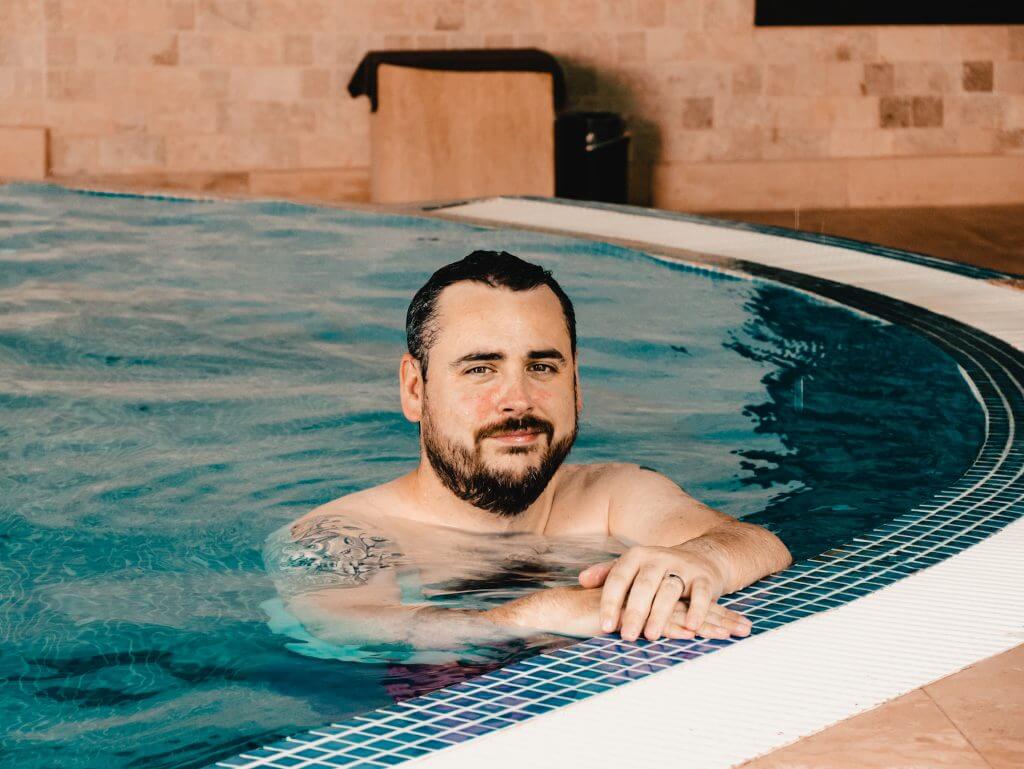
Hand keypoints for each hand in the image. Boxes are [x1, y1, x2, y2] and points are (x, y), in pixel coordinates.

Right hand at [485, 584, 749, 641]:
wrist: (561, 611)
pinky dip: (678, 628)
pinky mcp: (628, 613)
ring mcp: (639, 603)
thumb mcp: (624, 624)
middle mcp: (649, 596)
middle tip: (747, 627)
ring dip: (710, 623)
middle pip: (692, 607)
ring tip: (734, 632)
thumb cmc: (590, 620)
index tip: (735, 623)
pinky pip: (657, 621)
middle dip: (721, 618)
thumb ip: (644, 626)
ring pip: (682, 613)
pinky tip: (696, 634)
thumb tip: (668, 636)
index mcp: (651, 597)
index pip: (688, 605)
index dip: (712, 613)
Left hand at [578, 545, 750, 641]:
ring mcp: (682, 567)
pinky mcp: (704, 578)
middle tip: (627, 636)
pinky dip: (697, 610)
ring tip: (651, 635)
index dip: (611, 603)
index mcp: (637, 557)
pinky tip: (690, 627)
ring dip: (660, 614)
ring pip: (669, 590)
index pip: (618, 579)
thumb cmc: (659, 568)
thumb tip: (581, 580)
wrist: (703, 556)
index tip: (605, 626)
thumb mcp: (633, 567)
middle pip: (643, 586)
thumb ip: (607, 573)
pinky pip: (701, 594)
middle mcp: (658, 559)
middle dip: (635, 612)